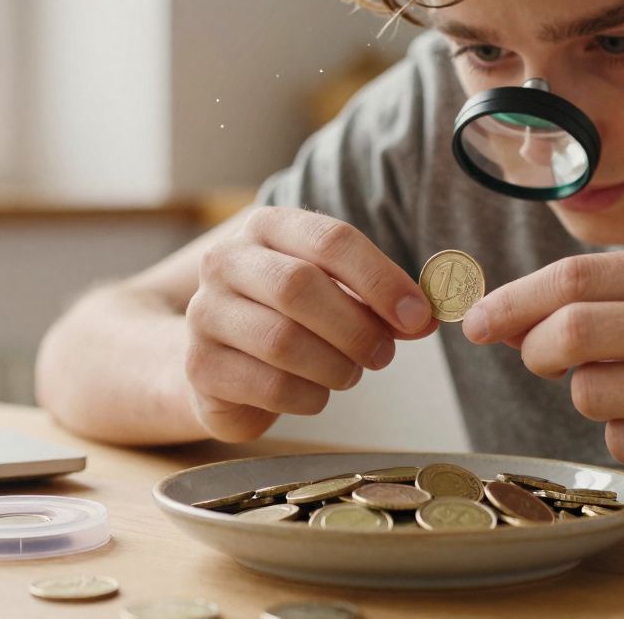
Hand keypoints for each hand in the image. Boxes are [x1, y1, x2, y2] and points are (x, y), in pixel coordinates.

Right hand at [185, 207, 435, 441]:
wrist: (221, 362)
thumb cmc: (291, 319)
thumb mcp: (336, 295)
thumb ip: (379, 302)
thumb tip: (423, 318)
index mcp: (268, 227)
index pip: (330, 240)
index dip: (381, 279)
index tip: (417, 316)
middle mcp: (227, 260)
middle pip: (299, 286)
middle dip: (355, 327)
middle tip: (384, 355)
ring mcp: (205, 312)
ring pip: (282, 340)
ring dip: (334, 366)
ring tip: (349, 373)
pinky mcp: (200, 365)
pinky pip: (268, 385)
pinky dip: (308, 397)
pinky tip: (315, 394)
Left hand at [462, 246, 623, 504]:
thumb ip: (602, 299)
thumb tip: (499, 316)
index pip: (577, 276)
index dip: (514, 300)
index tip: (476, 322)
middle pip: (573, 330)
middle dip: (536, 349)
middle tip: (541, 361)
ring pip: (589, 392)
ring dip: (590, 397)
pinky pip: (621, 440)